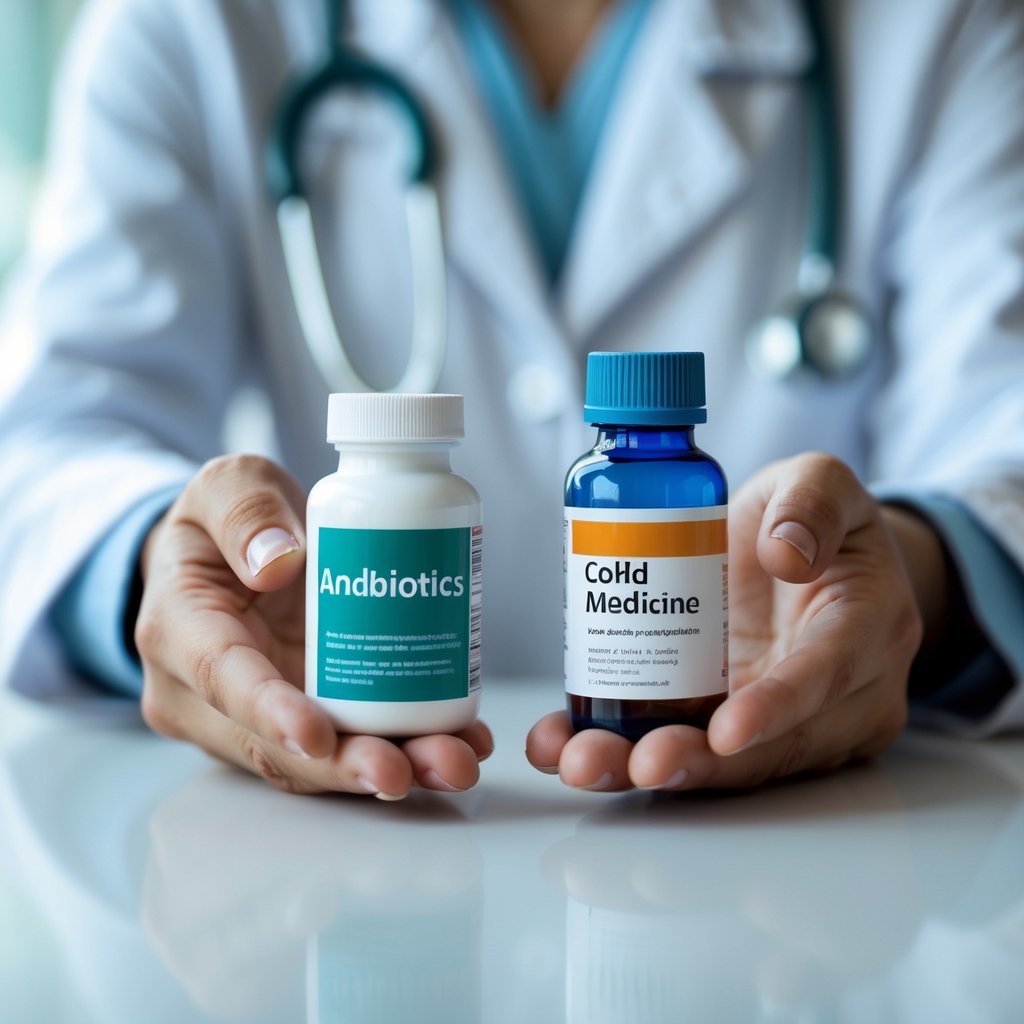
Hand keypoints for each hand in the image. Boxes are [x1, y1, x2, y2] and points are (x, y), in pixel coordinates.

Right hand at [135, 454, 491, 797]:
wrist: (229, 552)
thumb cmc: (224, 519)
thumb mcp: (227, 485)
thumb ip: (246, 510)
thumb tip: (279, 561)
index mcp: (178, 629)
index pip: (220, 680)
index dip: (270, 713)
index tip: (320, 735)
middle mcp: (204, 695)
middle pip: (273, 746)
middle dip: (344, 765)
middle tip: (407, 767)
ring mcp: (252, 718)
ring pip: (315, 761)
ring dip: (385, 766)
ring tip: (452, 763)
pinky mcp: (297, 722)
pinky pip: (345, 747)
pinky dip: (402, 748)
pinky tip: (458, 744)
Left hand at [526, 454, 925, 790]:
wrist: (797, 549)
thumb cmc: (809, 517)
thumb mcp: (818, 482)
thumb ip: (810, 502)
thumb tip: (786, 552)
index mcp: (869, 627)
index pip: (827, 676)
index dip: (776, 709)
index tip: (725, 732)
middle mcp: (841, 695)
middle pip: (775, 747)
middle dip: (703, 764)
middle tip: (639, 764)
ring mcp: (790, 723)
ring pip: (730, 765)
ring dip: (659, 769)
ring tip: (586, 764)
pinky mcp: (741, 730)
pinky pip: (693, 751)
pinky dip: (628, 754)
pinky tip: (570, 748)